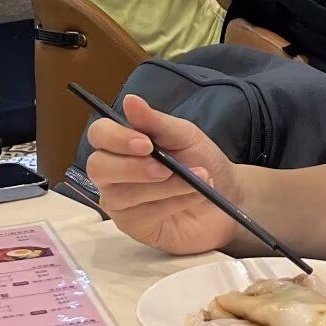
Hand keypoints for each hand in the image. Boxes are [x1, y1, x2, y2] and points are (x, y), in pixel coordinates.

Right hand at [85, 94, 240, 255]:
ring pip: (121, 194)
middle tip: (166, 168)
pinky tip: (194, 196)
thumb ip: (156, 121)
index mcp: (122, 144)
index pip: (99, 135)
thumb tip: (130, 99)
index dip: (116, 138)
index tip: (146, 143)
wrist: (226, 194)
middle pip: (98, 167)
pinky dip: (172, 202)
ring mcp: (120, 202)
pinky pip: (141, 215)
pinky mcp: (133, 226)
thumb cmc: (200, 160)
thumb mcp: (184, 135)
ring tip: (195, 180)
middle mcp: (113, 173)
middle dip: (132, 167)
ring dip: (163, 187)